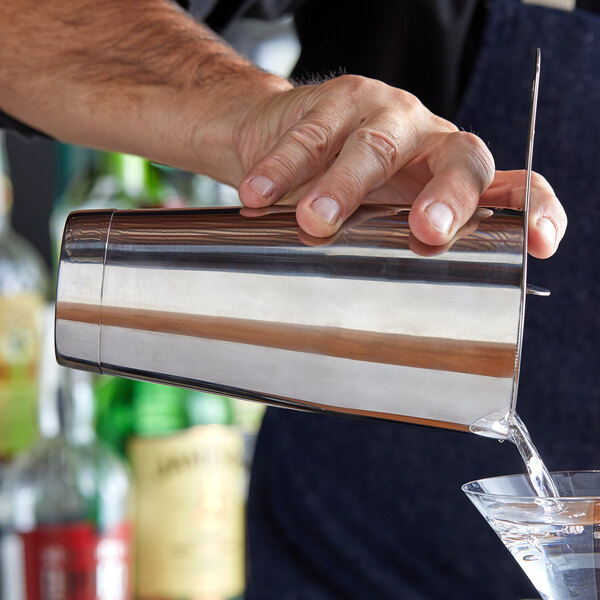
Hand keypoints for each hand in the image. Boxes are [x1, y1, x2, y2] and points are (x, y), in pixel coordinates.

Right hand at [235, 75, 565, 257]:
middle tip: (425, 231)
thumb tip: (400, 319)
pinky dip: (282, 167)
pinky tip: (260, 194)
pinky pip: (309, 136)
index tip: (539, 245)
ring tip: (314, 220)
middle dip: (447, 196)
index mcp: (450, 174)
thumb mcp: (374, 218)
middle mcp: (430, 139)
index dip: (534, 211)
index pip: (511, 186)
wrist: (275, 139)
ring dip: (344, 185)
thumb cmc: (336, 189)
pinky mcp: (331, 101)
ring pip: (376, 146)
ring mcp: (383, 112)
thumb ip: (392, 248)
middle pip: (460, 159)